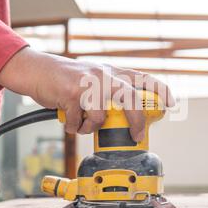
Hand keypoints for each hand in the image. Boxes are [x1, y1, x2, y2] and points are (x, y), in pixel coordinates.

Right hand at [0, 47, 174, 140]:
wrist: (37, 71)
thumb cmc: (66, 79)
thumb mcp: (93, 77)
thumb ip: (110, 90)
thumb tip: (128, 114)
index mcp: (112, 72)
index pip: (143, 78)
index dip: (160, 90)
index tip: (170, 103)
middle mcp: (103, 75)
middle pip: (131, 98)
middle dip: (137, 121)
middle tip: (136, 136)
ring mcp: (88, 84)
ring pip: (101, 117)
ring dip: (91, 127)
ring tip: (83, 123)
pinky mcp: (71, 94)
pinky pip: (80, 122)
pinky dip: (74, 127)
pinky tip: (69, 119)